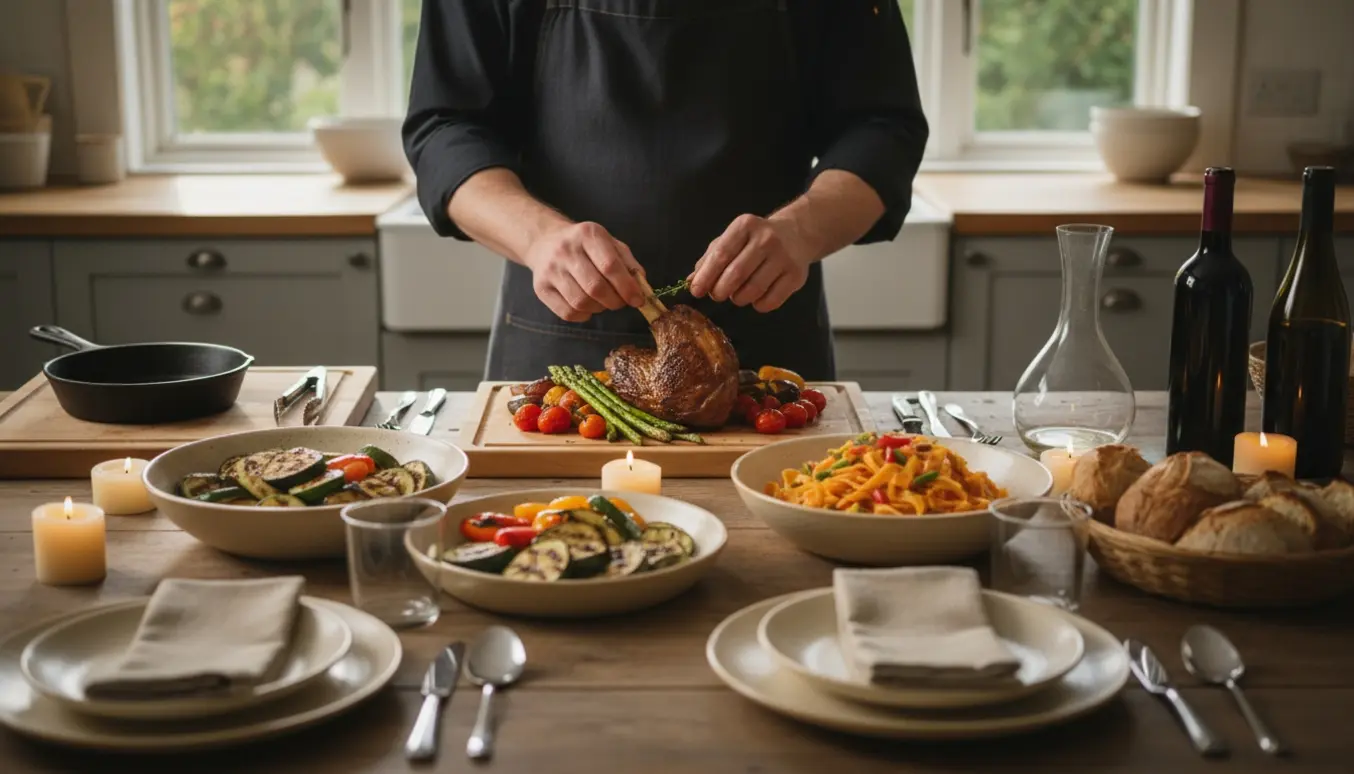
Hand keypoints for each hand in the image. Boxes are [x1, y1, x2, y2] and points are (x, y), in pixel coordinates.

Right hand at [522, 222, 646, 322]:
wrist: (545, 242)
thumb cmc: (585, 246)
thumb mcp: (609, 244)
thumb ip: (628, 264)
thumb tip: (641, 288)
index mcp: (588, 235)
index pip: (610, 266)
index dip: (627, 287)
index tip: (638, 300)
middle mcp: (566, 250)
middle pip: (595, 287)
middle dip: (615, 301)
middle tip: (620, 302)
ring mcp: (551, 270)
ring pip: (581, 302)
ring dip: (599, 308)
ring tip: (603, 302)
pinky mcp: (541, 288)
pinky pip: (567, 313)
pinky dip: (583, 315)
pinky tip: (587, 307)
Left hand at [689, 214, 812, 312]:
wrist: (797, 233)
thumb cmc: (755, 239)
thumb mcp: (732, 239)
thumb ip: (710, 258)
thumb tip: (692, 281)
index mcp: (745, 226)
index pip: (721, 254)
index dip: (706, 276)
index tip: (696, 291)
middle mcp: (766, 239)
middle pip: (736, 275)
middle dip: (720, 291)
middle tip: (717, 295)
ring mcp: (783, 258)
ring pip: (752, 291)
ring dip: (738, 299)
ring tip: (737, 294)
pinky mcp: (796, 276)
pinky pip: (770, 301)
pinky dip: (758, 305)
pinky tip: (756, 297)